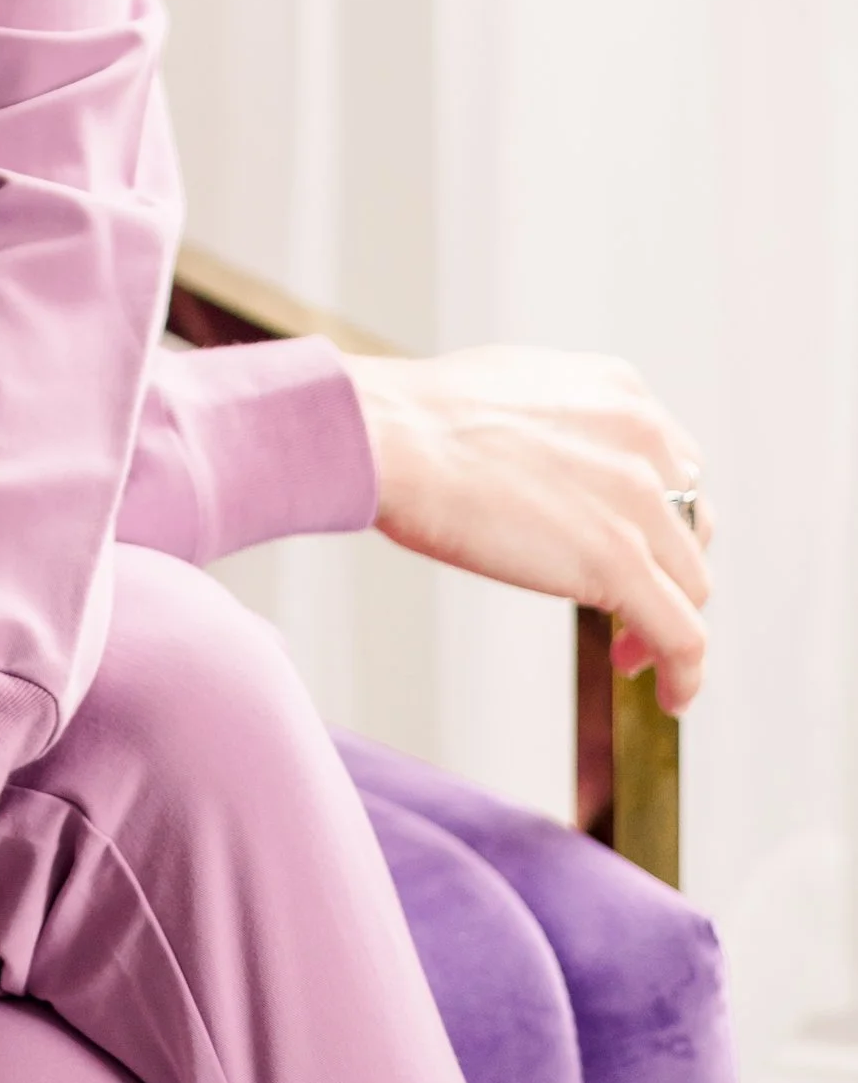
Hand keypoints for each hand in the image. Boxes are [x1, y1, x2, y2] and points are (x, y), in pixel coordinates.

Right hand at [344, 345, 712, 711]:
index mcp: (621, 393)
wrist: (390, 436)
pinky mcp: (619, 561)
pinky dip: (685, 673)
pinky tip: (669, 695)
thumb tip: (555, 465)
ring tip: (629, 654)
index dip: (661, 521)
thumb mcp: (521, 388)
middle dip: (667, 570)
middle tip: (630, 605)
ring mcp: (638, 502)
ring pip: (691, 585)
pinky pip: (682, 635)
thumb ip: (564, 424)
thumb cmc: (422, 418)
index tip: (636, 550)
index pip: (676, 470)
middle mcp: (644, 440)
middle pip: (691, 529)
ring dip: (666, 623)